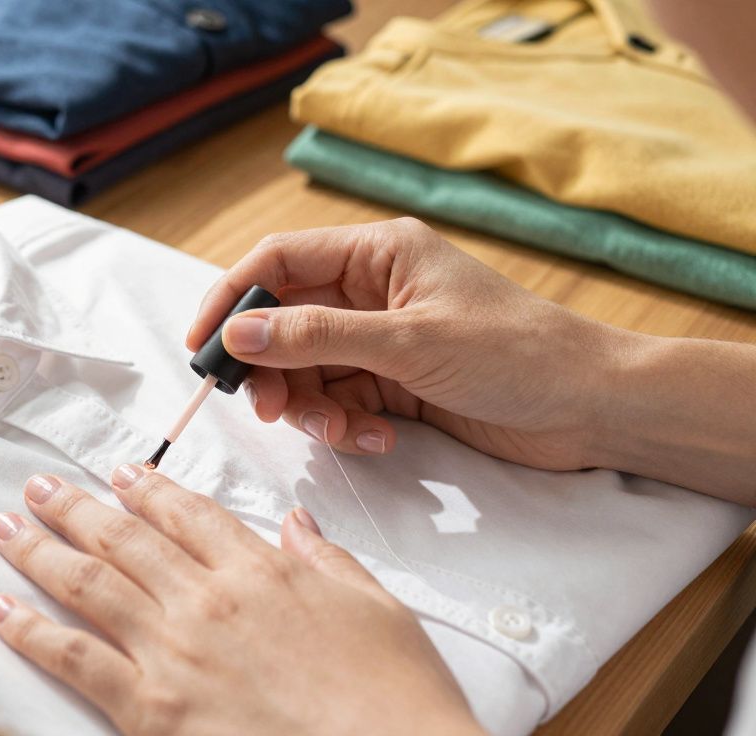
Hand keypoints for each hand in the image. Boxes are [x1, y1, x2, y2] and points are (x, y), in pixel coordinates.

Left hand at [0, 466, 482, 735]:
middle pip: (125, 538)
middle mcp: (208, 600)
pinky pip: (75, 658)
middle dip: (75, 507)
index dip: (148, 487)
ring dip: (39, 550)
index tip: (120, 472)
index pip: (189, 514)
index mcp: (262, 571)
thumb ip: (328, 561)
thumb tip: (296, 525)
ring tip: (6, 527)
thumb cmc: (394, 700)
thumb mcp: (378, 611)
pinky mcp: (151, 710)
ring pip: (88, 584)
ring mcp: (174, 652)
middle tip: (40, 487)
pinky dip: (30, 630)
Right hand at [186, 218, 630, 470]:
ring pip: (307, 369)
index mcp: (376, 254)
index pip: (278, 262)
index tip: (202, 345)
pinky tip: (378, 436)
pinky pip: (340, 401)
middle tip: (267, 409)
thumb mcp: (408, 341)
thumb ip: (318, 337)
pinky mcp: (394, 384)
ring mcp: (381, 340)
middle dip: (272, 368)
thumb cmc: (515, 353)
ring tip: (340, 431)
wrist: (590, 409)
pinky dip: (347, 424)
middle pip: (285, 322)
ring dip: (310, 406)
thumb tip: (240, 332)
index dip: (232, 297)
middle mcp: (372, 291)